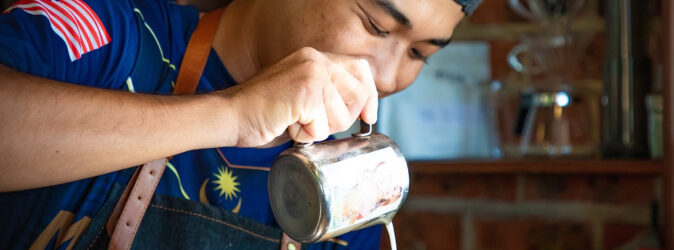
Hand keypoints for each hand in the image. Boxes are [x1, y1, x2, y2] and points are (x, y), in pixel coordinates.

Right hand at [219, 47, 377, 147]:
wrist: (229, 114)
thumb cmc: (262, 112)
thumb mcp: (301, 94)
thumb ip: (327, 94)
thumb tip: (360, 111)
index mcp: (315, 57)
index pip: (360, 68)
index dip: (369, 95)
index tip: (367, 117)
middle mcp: (316, 60)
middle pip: (358, 96)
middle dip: (341, 119)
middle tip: (312, 122)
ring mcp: (312, 74)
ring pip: (342, 117)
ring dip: (319, 130)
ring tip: (294, 121)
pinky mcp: (306, 94)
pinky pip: (322, 129)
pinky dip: (305, 136)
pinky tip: (288, 126)